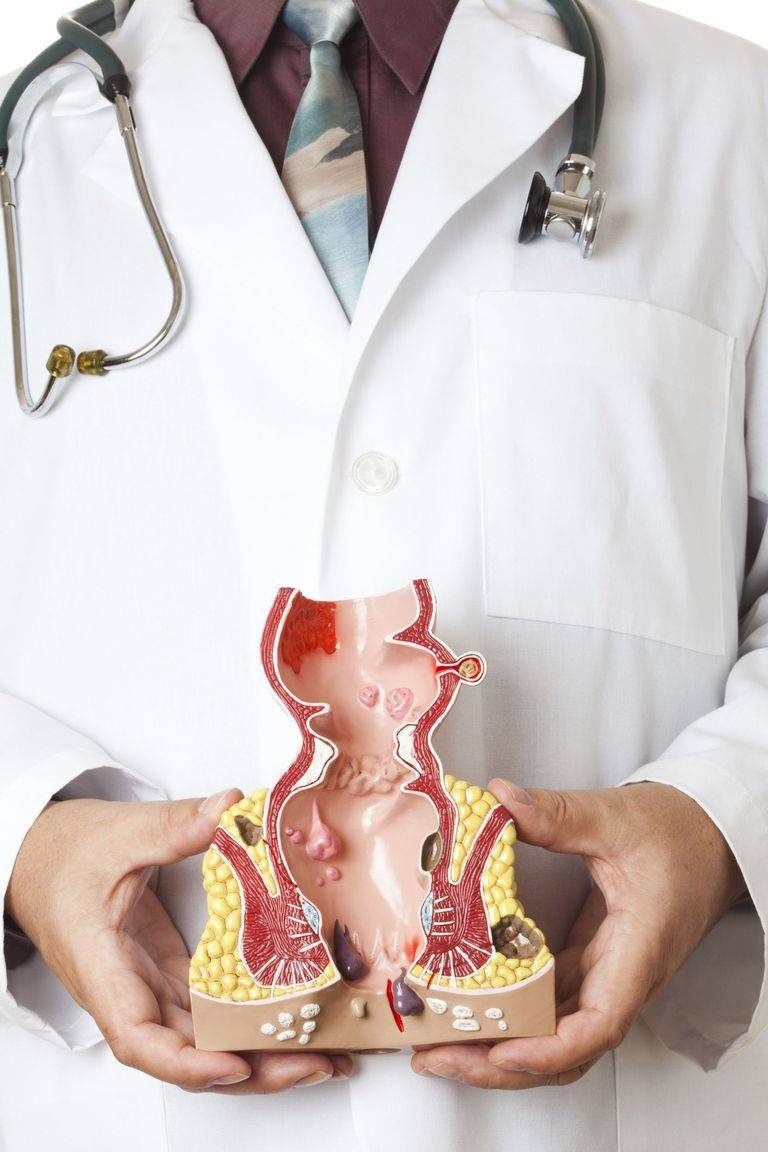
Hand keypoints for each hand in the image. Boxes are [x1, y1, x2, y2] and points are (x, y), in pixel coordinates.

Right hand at [7, 791, 352, 1091]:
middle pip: (190, 1052)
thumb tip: (232, 807)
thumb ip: (176, 825)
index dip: (189, 1063)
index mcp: (103, 967)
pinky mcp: (169, 974)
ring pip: (206, 1038)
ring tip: (326, 1047)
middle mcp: (128, 991)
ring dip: (263, 1048)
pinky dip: (253, 1018)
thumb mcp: (120, 832)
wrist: (39, 855)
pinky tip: (297, 1014)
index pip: (140, 1038)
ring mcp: (150, 987)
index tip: (237, 1064)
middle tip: (320, 1060)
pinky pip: (212, 1011)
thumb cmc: (65, 853)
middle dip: (256, 1066)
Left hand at [412, 779, 745, 1088]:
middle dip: (501, 1063)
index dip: (550, 1047)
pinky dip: (512, 1013)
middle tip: (438, 1056)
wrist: (711, 834)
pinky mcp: (592, 962)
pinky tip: (470, 1004)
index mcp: (638, 949)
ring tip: (441, 1040)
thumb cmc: (679, 832)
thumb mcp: (617, 816)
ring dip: (500, 1044)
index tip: (502, 1051)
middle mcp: (623, 976)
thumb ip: (558, 814)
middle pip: (566, 1046)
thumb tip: (500, 800)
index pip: (600, 1023)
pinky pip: (551, 1004)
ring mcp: (606, 974)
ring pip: (556, 1033)